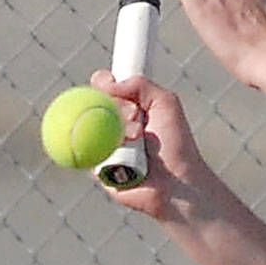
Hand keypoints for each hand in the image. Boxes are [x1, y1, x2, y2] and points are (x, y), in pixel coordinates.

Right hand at [90, 70, 214, 221]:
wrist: (176, 182)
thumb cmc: (176, 143)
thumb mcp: (166, 103)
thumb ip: (140, 85)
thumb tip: (107, 82)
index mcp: (129, 108)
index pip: (104, 87)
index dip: (103, 82)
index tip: (109, 84)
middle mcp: (113, 125)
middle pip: (93, 104)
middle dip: (114, 106)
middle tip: (134, 115)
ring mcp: (104, 146)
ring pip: (89, 128)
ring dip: (115, 130)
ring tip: (138, 138)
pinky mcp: (98, 168)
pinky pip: (89, 154)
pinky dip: (108, 152)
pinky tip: (127, 160)